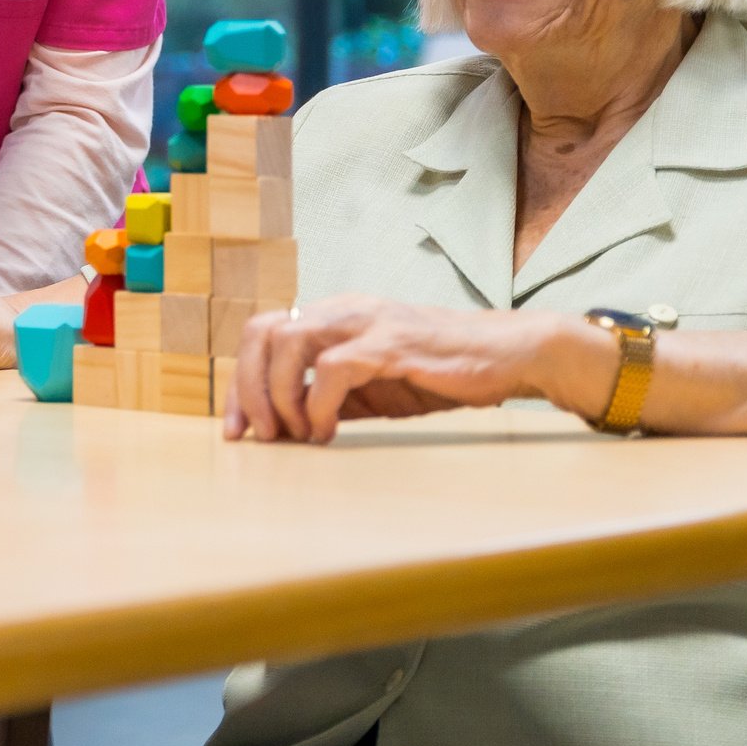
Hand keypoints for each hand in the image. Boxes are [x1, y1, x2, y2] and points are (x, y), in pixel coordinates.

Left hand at [226, 295, 610, 444]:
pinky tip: (326, 432)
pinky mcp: (393, 343)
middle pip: (264, 332)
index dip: (241, 381)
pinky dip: (318, 403)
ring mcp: (367, 321)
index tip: (237, 429)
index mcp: (333, 315)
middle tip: (256, 436)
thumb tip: (284, 428)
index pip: (263, 333)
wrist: (508, 356)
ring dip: (278, 394)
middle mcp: (343, 310)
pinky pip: (334, 368)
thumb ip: (330, 397)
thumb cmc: (440, 372)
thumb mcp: (373, 388)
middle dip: (248, 387)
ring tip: (291, 435)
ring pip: (289, 341)